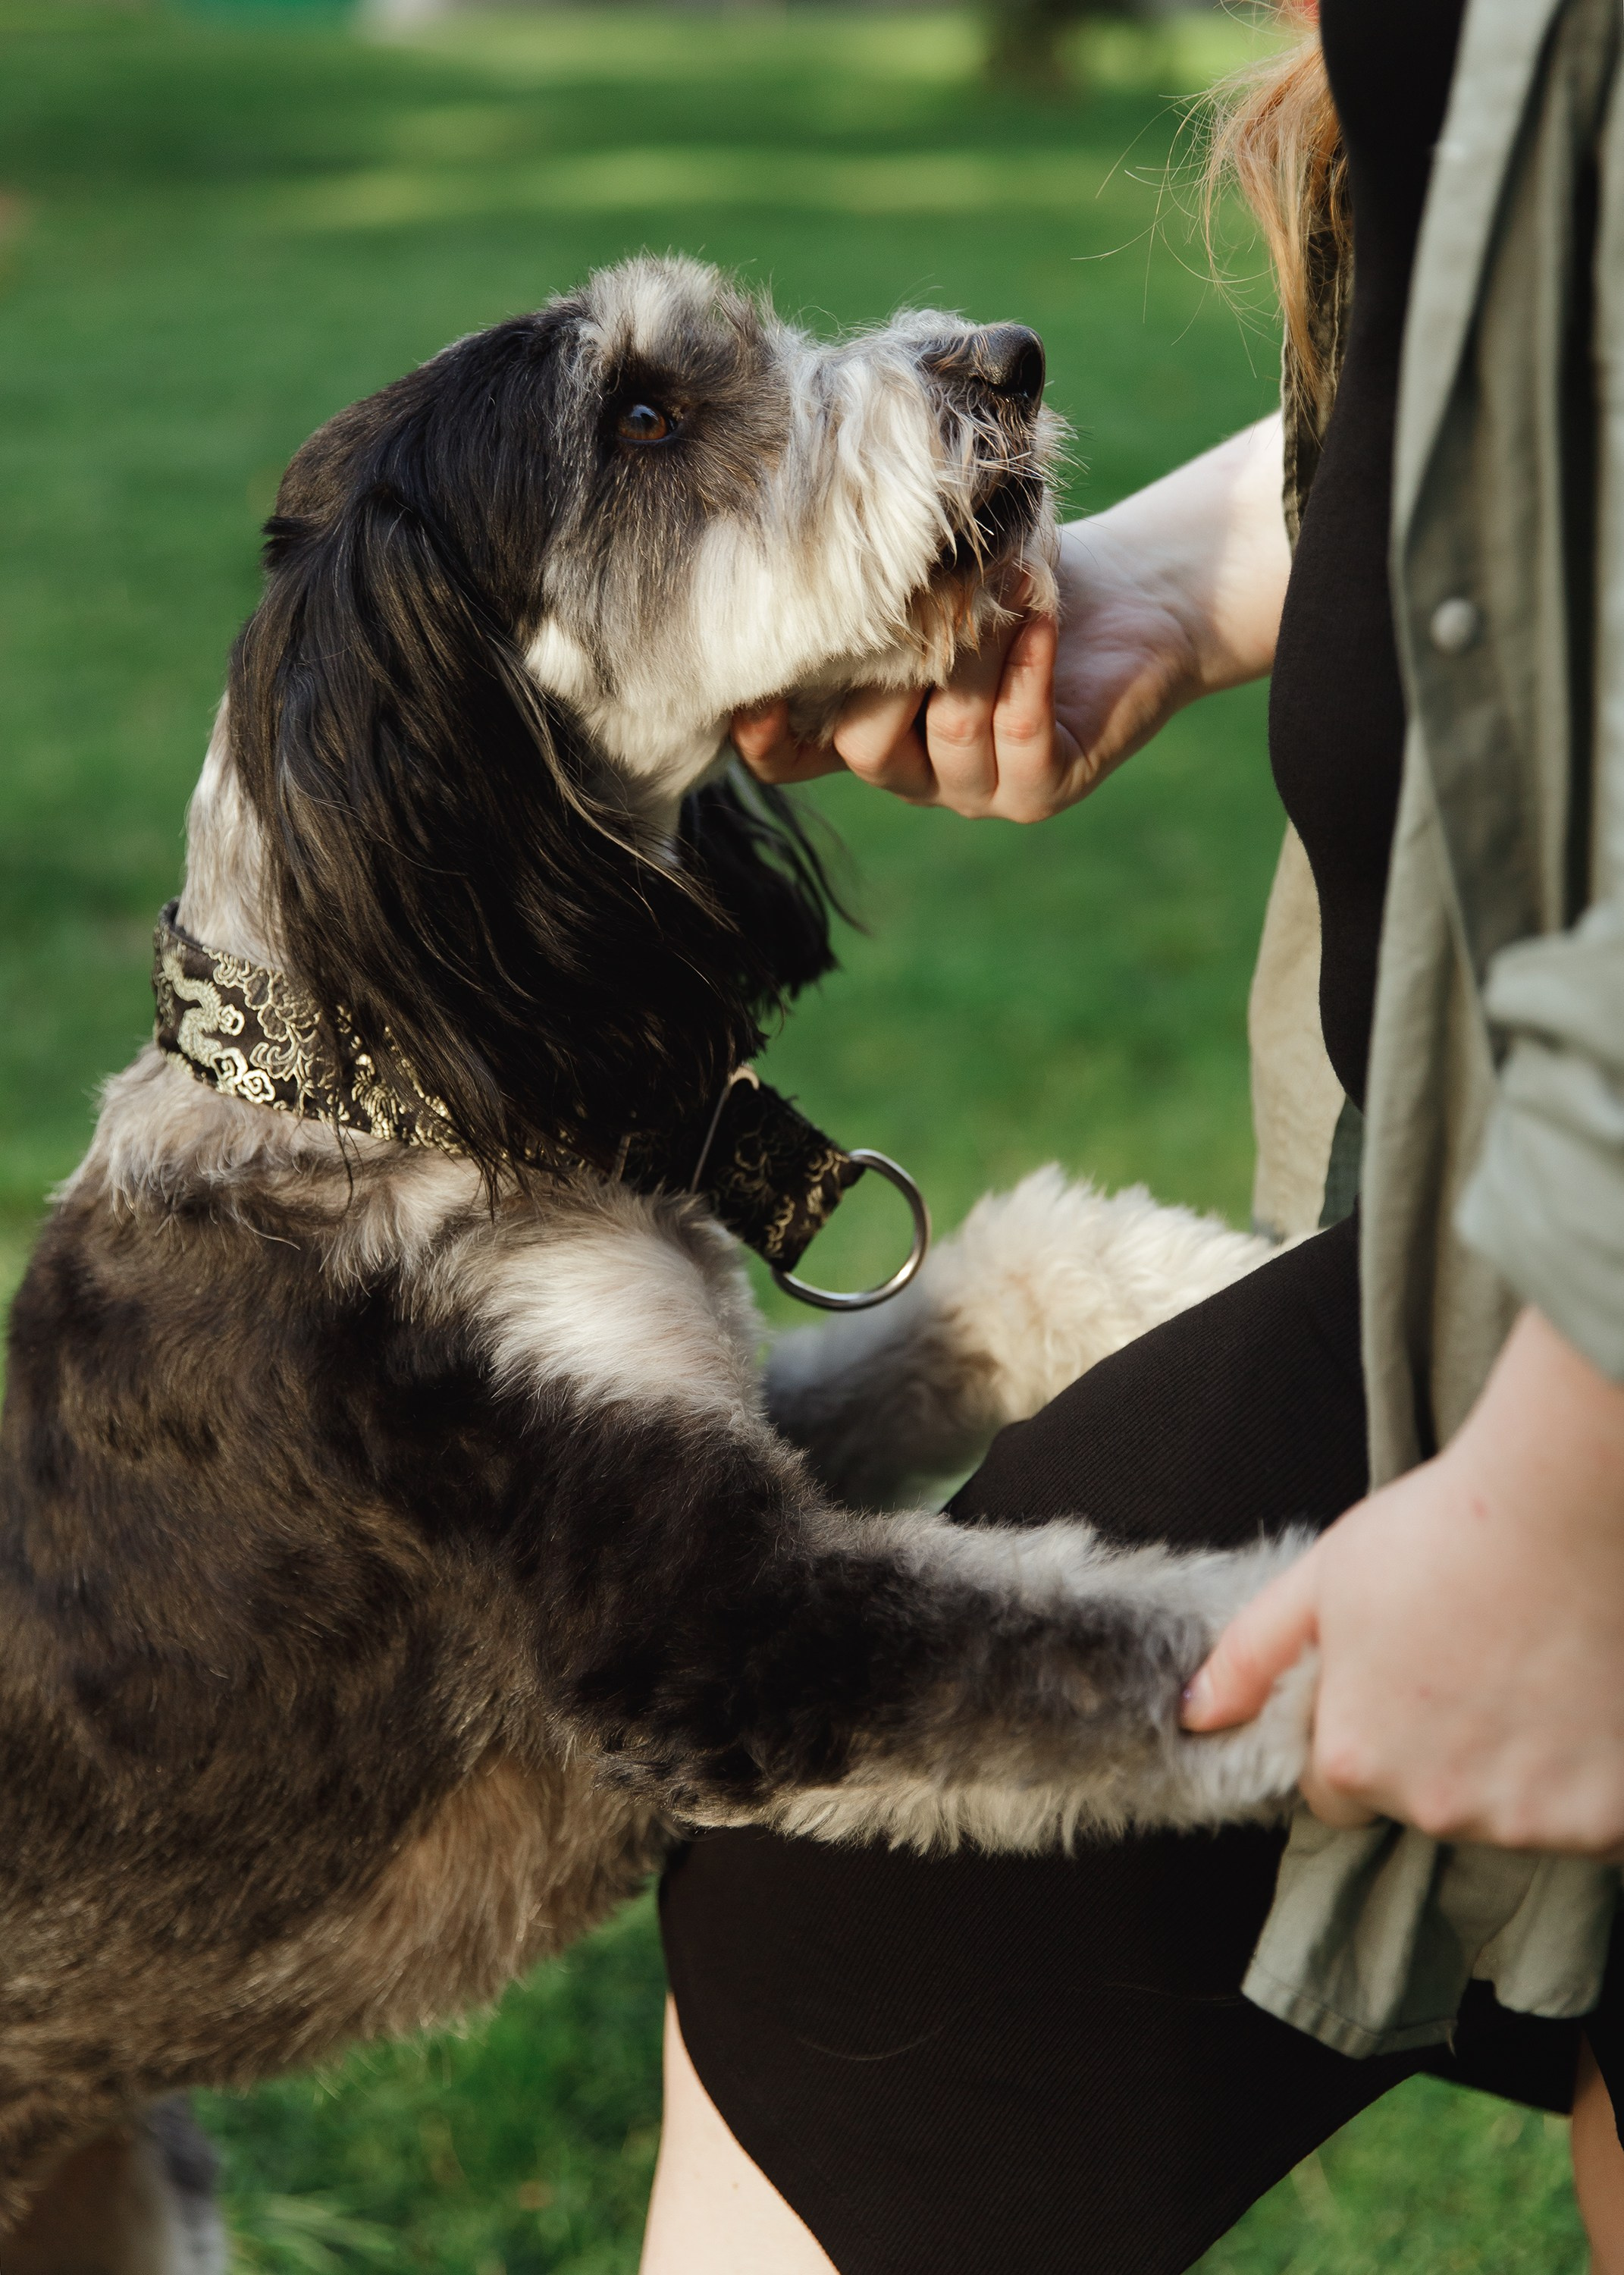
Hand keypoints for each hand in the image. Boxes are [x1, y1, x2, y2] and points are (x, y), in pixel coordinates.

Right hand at [733, 415, 1290, 822]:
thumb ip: (870, 590)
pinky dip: (1027, 670)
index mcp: (870, 730)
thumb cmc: (1016, 574)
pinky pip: (1022, 739)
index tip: (753, 684)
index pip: (792, 761)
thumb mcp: (929, 578)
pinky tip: (1037, 614)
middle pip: (865, 747)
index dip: (765, 736)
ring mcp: (978, 791)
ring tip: (999, 583)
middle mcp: (915, 773)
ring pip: (949, 737)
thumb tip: (792, 533)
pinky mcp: (1043, 789)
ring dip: (974, 653)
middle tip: (919, 590)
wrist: (1132, 596)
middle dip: (888, 667)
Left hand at [1181, 1309, 1623, 1853]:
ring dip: (1513, 1766)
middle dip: (1436, 1752)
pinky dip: (1586, 1777)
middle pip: (1423, 1802)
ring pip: (1505, 1812)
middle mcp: (1436, 1807)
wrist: (1563, 1505)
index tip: (1398, 1681)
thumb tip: (1195, 1714)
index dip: (1360, 1732)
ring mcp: (1526, 1819)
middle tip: (1470, 1663)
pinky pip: (1586, 1816)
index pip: (1336, 1791)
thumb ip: (1251, 1659)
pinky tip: (1579, 1699)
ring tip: (1526, 1672)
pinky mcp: (1607, 1818)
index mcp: (1354, 1759)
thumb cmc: (1442, 1531)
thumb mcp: (1320, 1583)